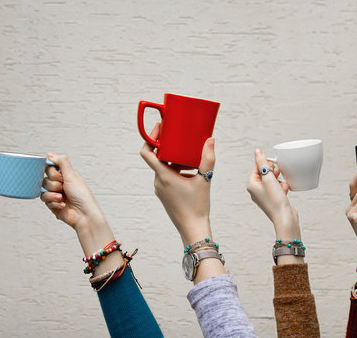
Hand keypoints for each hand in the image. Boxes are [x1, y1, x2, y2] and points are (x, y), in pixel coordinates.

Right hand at [41, 153, 121, 274]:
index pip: (49, 168)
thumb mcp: (72, 176)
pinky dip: (54, 203)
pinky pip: (45, 200)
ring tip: (62, 197)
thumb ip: (61, 162)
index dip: (52, 172)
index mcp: (65, 175)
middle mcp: (59, 184)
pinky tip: (63, 205)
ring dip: (53, 194)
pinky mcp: (52, 205)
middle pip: (44, 179)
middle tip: (63, 187)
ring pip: (43, 190)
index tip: (59, 175)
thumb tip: (50, 154)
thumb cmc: (82, 196)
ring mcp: (55, 194)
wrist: (84, 215)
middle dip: (54, 184)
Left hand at [140, 123, 215, 246]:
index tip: (160, 128)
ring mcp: (160, 189)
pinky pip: (167, 177)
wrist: (193, 229)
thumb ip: (208, 159)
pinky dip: (176, 171)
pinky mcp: (165, 194)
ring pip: (163, 168)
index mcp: (163, 176)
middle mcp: (158, 181)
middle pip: (158, 158)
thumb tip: (210, 140)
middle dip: (169, 147)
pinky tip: (190, 171)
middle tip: (180, 138)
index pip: (147, 152)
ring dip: (175, 160)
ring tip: (190, 157)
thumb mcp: (205, 180)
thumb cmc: (197, 207)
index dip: (150, 138)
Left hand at [246, 148, 299, 241]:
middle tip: (277, 180)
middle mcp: (256, 190)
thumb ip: (263, 163)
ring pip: (274, 179)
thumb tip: (257, 150)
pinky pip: (279, 187)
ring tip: (282, 189)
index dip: (268, 166)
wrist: (285, 218)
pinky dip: (283, 188)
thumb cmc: (275, 200)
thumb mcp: (269, 178)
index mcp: (251, 184)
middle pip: (266, 172)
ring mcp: (265, 195)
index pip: (258, 167)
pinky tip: (285, 193)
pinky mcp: (273, 199)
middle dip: (275, 174)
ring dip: (281, 182)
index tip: (274, 171)